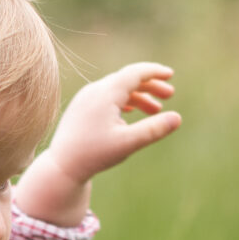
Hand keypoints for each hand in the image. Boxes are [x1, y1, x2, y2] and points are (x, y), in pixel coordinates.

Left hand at [48, 62, 179, 186]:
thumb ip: (153, 130)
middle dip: (150, 86)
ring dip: (138, 97)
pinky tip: (131, 112)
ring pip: (117, 89)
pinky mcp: (80, 108)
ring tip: (155, 110)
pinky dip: (123, 102)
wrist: (61, 166)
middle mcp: (94, 90)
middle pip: (127, 79)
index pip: (135, 73)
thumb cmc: (94, 155)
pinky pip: (106, 97)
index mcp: (106, 93)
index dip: (154, 72)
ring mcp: (85, 98)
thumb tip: (177, 118)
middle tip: (170, 95)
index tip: (171, 75)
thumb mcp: (128, 143)